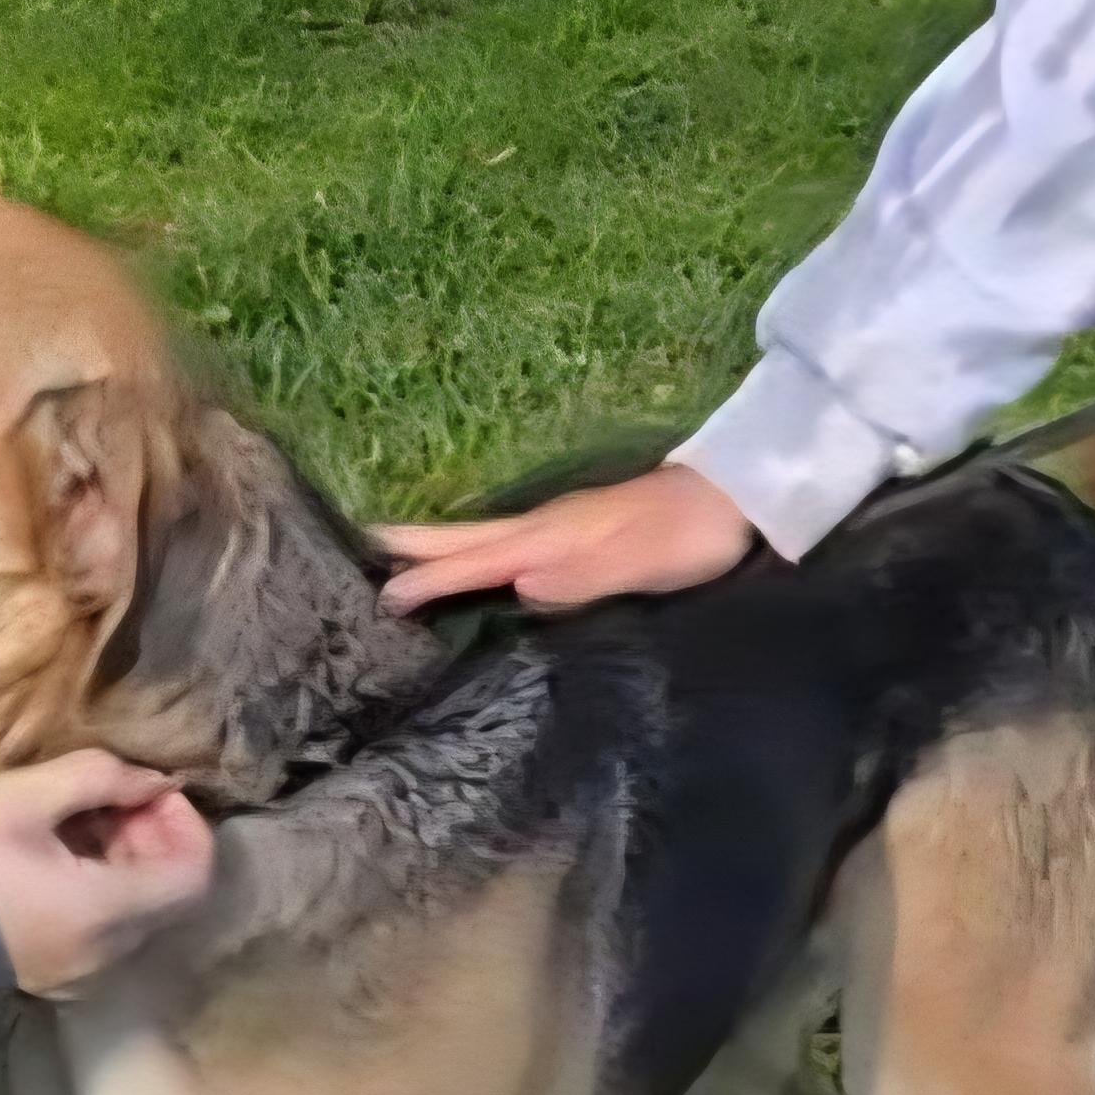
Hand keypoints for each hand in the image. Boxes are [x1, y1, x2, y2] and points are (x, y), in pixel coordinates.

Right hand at [0, 747, 216, 995]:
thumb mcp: (27, 797)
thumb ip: (100, 778)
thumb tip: (151, 780)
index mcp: (107, 912)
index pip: (193, 874)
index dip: (187, 824)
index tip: (150, 790)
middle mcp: (109, 952)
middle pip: (170, 894)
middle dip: (156, 837)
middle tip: (115, 797)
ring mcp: (85, 971)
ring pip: (140, 911)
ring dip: (129, 860)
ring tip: (84, 817)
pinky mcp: (60, 973)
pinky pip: (108, 928)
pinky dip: (104, 887)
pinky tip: (63, 853)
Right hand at [377, 463, 758, 614]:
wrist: (733, 498)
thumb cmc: (688, 539)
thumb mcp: (639, 566)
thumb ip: (581, 579)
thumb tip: (518, 589)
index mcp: (552, 539)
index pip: (477, 561)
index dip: (430, 579)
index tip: (382, 596)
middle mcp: (546, 528)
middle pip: (467, 539)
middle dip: (414, 547)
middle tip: (361, 548)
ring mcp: (561, 526)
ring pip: (483, 538)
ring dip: (439, 548)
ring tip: (397, 557)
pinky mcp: (577, 531)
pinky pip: (507, 543)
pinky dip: (473, 551)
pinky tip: (477, 563)